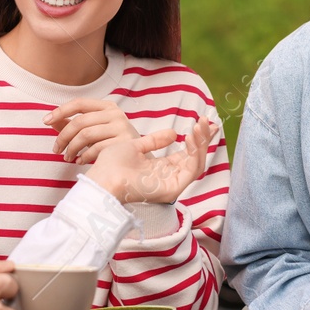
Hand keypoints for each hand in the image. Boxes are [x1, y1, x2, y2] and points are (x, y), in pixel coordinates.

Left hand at [45, 98, 141, 164]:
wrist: (139, 159)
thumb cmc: (112, 142)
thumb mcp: (94, 129)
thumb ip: (72, 124)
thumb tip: (49, 121)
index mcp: (107, 106)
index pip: (79, 103)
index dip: (60, 111)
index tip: (45, 121)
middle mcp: (116, 114)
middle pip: (80, 122)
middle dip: (63, 136)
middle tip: (56, 149)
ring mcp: (121, 128)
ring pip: (86, 135)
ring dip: (72, 148)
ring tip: (67, 157)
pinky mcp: (124, 143)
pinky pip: (96, 149)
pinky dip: (84, 157)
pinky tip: (80, 161)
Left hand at [85, 119, 214, 204]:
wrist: (102, 177)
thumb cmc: (112, 165)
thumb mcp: (136, 146)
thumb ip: (154, 141)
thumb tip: (174, 133)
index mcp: (162, 170)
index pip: (187, 155)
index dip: (198, 139)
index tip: (204, 123)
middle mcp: (170, 179)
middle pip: (195, 159)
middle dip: (203, 139)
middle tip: (207, 121)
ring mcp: (172, 185)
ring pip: (197, 164)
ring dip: (201, 144)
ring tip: (200, 126)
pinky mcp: (172, 189)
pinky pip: (191, 170)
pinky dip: (195, 153)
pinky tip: (191, 137)